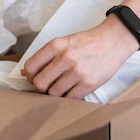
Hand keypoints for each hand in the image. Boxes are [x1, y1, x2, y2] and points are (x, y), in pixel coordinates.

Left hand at [22, 18, 137, 98]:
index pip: (31, 67)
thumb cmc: (88, 42)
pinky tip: (72, 89)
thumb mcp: (64, 42)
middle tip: (48, 85)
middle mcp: (65, 58)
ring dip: (55, 93)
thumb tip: (26, 72)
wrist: (114, 40)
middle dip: (41, 87)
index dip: (30, 76)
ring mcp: (77, 72)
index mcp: (56, 45)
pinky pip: (70, 98)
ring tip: (63, 86)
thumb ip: (45, 56)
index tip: (35, 77)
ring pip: (54, 93)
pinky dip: (68, 97)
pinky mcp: (88, 83)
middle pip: (40, 83)